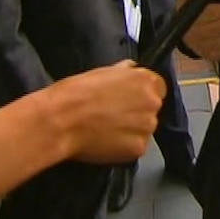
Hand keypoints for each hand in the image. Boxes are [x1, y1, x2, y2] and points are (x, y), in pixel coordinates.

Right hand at [43, 61, 165, 163]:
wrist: (61, 120)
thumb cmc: (77, 92)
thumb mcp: (104, 71)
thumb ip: (124, 72)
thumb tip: (131, 70)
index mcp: (146, 80)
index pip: (158, 87)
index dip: (142, 93)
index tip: (128, 99)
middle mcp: (153, 103)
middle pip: (152, 109)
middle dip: (137, 112)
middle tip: (113, 116)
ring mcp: (148, 127)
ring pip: (144, 129)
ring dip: (131, 130)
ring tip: (107, 130)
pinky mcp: (139, 148)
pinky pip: (135, 147)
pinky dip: (123, 147)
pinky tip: (106, 142)